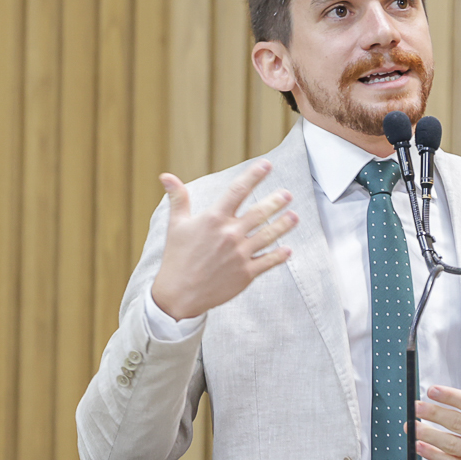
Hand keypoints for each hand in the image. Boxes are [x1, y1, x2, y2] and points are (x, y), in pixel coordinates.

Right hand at [150, 161, 297, 319]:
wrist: (178, 294)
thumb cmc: (177, 258)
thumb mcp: (176, 225)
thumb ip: (178, 199)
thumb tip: (166, 176)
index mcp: (214, 219)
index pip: (238, 190)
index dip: (254, 175)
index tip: (266, 164)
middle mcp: (230, 234)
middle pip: (259, 212)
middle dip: (276, 201)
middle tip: (287, 194)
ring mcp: (240, 254)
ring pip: (268, 235)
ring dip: (283, 225)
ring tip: (294, 216)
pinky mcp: (246, 274)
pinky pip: (268, 261)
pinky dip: (280, 255)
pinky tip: (288, 249)